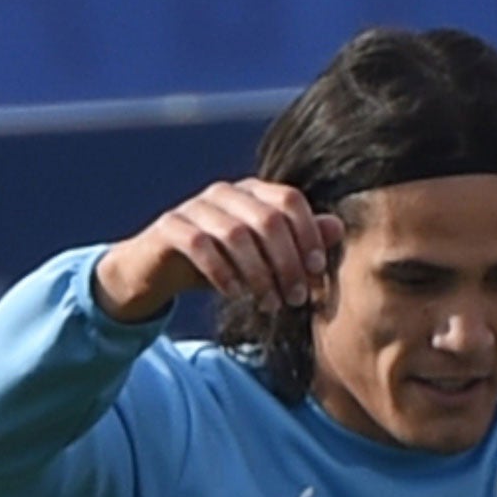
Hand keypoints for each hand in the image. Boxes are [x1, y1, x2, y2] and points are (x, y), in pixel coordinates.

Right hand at [91, 179, 346, 322]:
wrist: (159, 269)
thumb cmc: (221, 261)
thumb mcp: (263, 256)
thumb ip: (298, 240)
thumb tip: (337, 227)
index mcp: (252, 192)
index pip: (290, 200)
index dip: (309, 235)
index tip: (317, 272)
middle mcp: (225, 192)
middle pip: (267, 219)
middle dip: (288, 263)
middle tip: (297, 298)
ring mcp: (195, 206)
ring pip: (236, 234)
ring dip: (259, 275)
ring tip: (270, 304)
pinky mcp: (170, 227)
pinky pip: (200, 246)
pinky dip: (223, 273)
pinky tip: (235, 295)